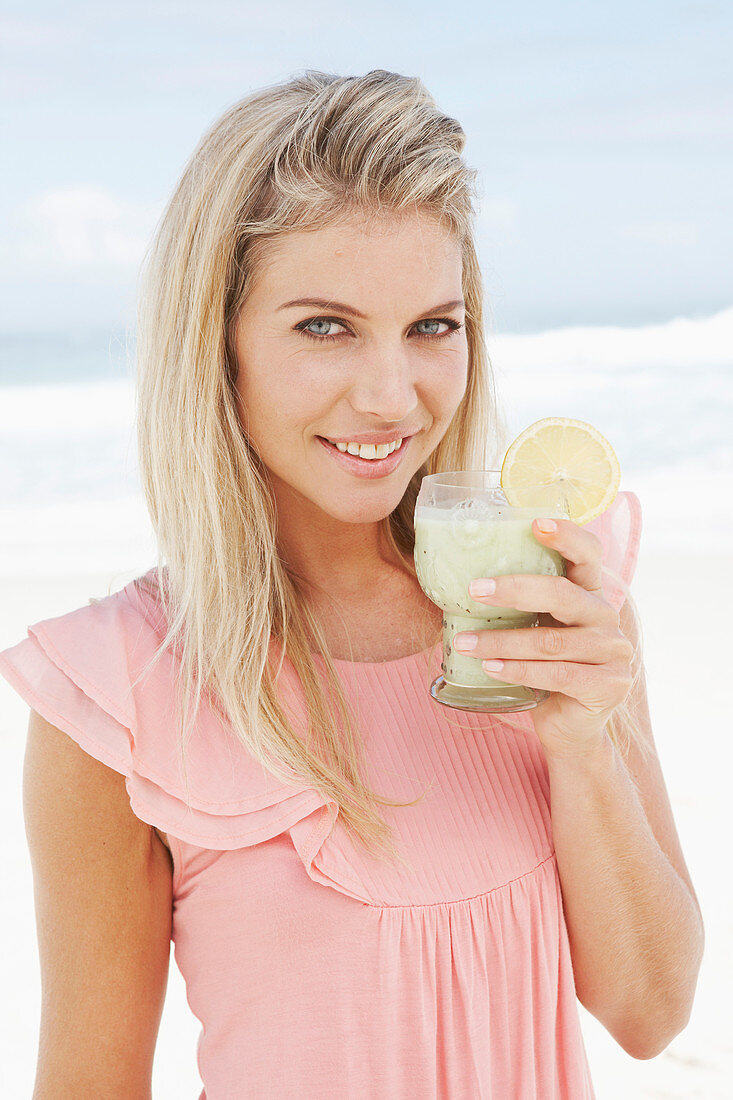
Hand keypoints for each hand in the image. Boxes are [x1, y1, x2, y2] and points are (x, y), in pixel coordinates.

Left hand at [452, 518, 634, 757]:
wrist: (570, 726)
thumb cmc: (543, 669)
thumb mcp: (535, 629)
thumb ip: (518, 606)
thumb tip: (460, 582)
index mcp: (589, 594)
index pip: (588, 554)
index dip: (567, 535)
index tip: (535, 522)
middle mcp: (606, 617)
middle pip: (563, 594)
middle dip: (515, 589)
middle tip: (475, 589)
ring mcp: (613, 652)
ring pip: (551, 641)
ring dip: (502, 642)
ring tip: (464, 643)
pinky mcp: (609, 686)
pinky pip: (557, 674)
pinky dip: (519, 670)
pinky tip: (491, 668)